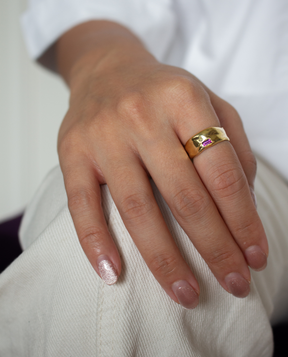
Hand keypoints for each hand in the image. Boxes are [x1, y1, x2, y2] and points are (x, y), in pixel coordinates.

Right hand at [56, 21, 267, 308]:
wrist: (106, 69)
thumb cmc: (162, 92)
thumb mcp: (206, 100)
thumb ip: (232, 145)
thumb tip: (243, 204)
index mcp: (183, 99)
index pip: (220, 171)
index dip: (243, 219)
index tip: (256, 255)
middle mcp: (141, 115)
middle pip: (184, 196)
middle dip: (214, 247)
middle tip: (235, 283)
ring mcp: (103, 135)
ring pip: (137, 207)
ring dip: (164, 258)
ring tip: (187, 293)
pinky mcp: (72, 152)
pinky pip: (81, 204)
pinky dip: (96, 242)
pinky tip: (114, 274)